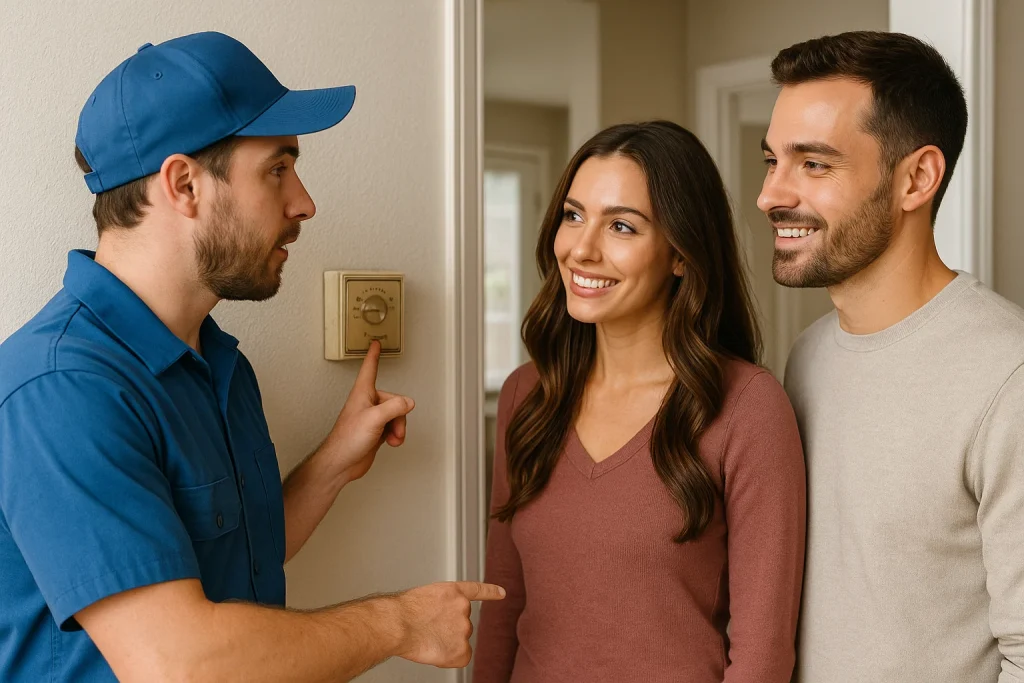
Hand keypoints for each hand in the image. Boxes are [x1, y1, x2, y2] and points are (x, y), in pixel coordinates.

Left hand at [321, 341, 414, 483]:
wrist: (342, 463)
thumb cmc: (347, 439)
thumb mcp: (374, 419)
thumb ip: (394, 407)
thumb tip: (408, 402)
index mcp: (363, 394)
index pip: (370, 368)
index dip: (373, 355)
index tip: (375, 343)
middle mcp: (368, 403)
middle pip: (395, 400)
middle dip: (399, 416)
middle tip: (393, 428)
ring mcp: (372, 418)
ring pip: (397, 415)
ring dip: (399, 428)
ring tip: (392, 438)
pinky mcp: (376, 431)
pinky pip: (394, 427)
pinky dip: (396, 435)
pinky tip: (390, 442)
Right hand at [394, 582, 505, 667]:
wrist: (399, 624)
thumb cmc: (403, 612)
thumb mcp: (425, 597)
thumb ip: (440, 606)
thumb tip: (439, 622)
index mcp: (453, 592)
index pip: (476, 590)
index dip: (490, 592)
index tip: (502, 593)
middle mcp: (463, 608)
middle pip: (460, 625)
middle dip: (447, 630)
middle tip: (427, 630)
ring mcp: (464, 628)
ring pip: (458, 642)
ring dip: (445, 643)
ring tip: (426, 638)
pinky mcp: (462, 649)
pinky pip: (460, 658)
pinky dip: (449, 659)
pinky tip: (435, 652)